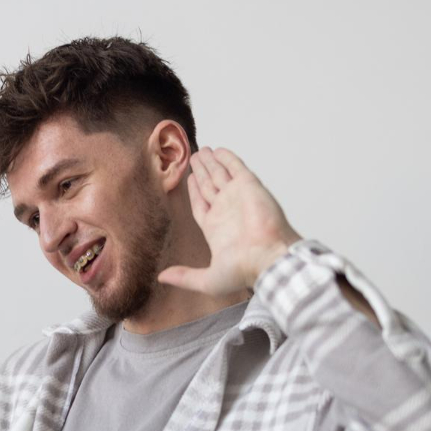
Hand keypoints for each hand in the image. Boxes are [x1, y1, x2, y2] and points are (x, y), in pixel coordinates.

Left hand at [156, 146, 303, 294]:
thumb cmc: (243, 270)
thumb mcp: (207, 279)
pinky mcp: (249, 186)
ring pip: (219, 174)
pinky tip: (218, 151)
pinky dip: (227, 158)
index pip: (201, 204)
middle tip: (193, 157)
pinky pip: (235, 167)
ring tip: (201, 150)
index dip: (194, 192)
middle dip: (200, 172)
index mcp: (216, 228)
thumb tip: (162, 277)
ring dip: (210, 162)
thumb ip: (184, 276)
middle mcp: (226, 210)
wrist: (268, 258)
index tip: (188, 179)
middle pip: (208, 186)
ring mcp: (237, 197)